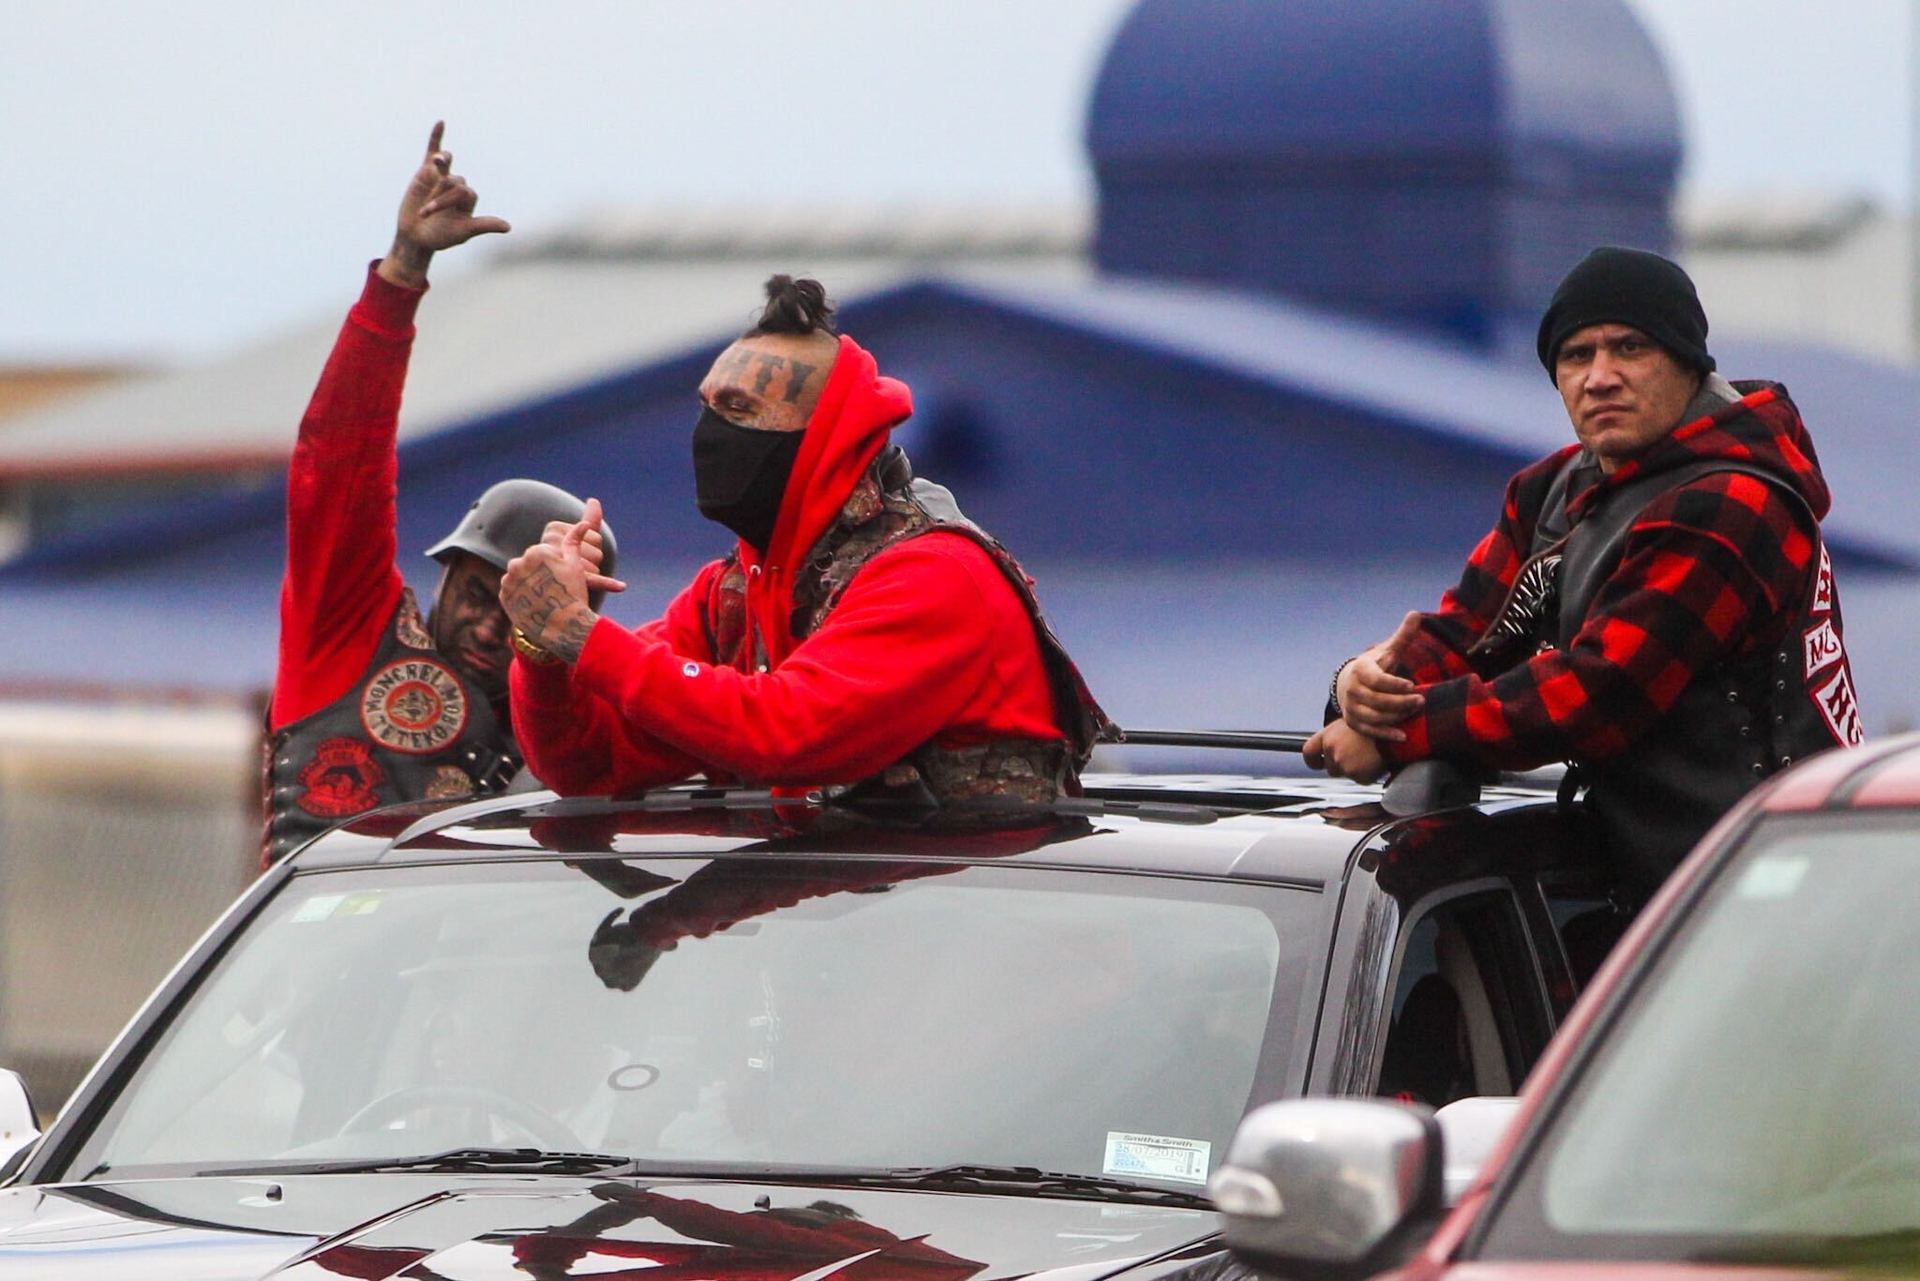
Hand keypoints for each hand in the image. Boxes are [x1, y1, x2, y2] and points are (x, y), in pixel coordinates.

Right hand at [377, 121, 511, 288]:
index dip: (449, 201)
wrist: (416, 236)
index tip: (432, 214)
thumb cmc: (440, 236)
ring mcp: (442, 176)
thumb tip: (508, 227)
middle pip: (455, 181)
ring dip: (442, 161)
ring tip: (437, 162)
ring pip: (446, 164)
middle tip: (426, 212)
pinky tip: (441, 122)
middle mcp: (457, 186)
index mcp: (468, 199)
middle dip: (439, 197)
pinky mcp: (426, 171)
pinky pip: (433, 150)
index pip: (466, 192)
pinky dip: (436, 136)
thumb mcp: (463, 232)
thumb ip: (483, 226)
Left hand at [501, 501, 614, 662]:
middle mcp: (518, 563)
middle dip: (539, 574)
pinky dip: (521, 596)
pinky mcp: (504, 596)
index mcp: (536, 552)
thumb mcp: (576, 565)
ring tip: (544, 597)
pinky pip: (511, 591)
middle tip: (553, 589)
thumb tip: (582, 523)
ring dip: (528, 583)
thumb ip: (574, 541)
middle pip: (529, 564)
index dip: (554, 566)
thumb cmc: (573, 594)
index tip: (561, 579)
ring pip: (519, 577)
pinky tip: (534, 603)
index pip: (542, 553)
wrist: (562, 626)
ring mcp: (509, 580)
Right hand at [540, 500, 624, 596]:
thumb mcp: (573, 537)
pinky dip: (608, 584)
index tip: (573, 551)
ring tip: (569, 575)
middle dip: (591, 561)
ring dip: (588, 574)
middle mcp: (553, 544)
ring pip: (595, 567)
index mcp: (555, 529)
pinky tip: (621, 586)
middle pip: (596, 552)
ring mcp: (558, 562)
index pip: (594, 536)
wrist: (540, 584)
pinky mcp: (566, 582)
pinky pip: (591, 580)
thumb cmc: (560, 559)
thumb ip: (588, 519)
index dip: (591, 546)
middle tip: (571, 566)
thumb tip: (594, 500)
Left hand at [1302, 722, 1388, 783]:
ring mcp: (1343, 764)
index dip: (1314, 760)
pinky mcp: (1358, 775)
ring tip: (1370, 755)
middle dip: (1342, 766)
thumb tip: (1333, 748)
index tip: (1318, 763)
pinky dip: (1370, 774)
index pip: (1308, 752)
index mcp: (1328, 735)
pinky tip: (1377, 760)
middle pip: (1330, 768)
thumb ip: (1338, 736)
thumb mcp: (1352, 721)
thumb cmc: (1377, 721)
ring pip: (1346, 774)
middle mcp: (1332, 749)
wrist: (1397, 726)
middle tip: (1358, 756)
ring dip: (1356, 769)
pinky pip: (1362, 780)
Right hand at [1337, 611, 1425, 741]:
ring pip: (1375, 716)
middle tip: (1421, 700)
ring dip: (1396, 717)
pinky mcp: (1354, 722)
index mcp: (1362, 670)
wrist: (1350, 683)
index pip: (1378, 680)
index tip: (1412, 685)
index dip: (1395, 684)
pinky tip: (1403, 736)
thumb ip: (1402, 636)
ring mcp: (1352, 707)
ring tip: (1414, 713)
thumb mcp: (1388, 651)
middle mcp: (1353, 690)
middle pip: (1378, 700)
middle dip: (1401, 702)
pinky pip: (1369, 731)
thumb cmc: (1375, 667)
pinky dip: (1385, 734)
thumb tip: (1416, 613)